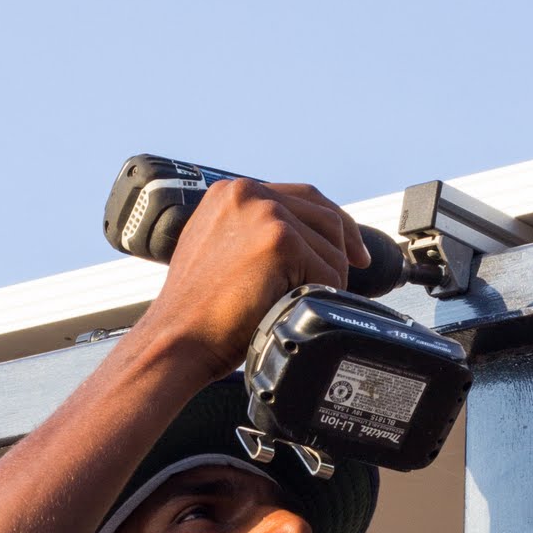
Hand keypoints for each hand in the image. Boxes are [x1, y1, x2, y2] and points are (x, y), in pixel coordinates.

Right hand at [143, 177, 369, 378]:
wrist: (177, 339)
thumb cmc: (195, 313)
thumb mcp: (216, 253)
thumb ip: (250, 236)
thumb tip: (296, 241)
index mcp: (229, 192)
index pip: (299, 196)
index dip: (330, 222)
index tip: (348, 247)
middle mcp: (247, 193)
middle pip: (323, 213)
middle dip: (344, 246)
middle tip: (355, 271)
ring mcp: (265, 213)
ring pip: (329, 245)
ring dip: (329, 278)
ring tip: (307, 302)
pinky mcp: (281, 240)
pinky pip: (328, 271)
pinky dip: (324, 294)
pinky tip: (299, 309)